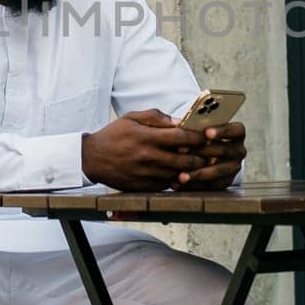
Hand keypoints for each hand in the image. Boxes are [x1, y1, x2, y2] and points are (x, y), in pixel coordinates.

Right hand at [81, 109, 213, 192]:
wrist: (92, 159)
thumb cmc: (114, 135)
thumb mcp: (131, 118)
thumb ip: (156, 117)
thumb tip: (180, 122)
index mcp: (146, 137)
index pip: (180, 137)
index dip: (198, 137)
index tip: (209, 135)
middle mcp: (147, 157)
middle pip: (184, 159)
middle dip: (201, 157)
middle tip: (212, 153)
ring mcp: (146, 174)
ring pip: (179, 174)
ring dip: (193, 171)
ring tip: (203, 165)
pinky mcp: (144, 187)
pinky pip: (167, 185)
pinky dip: (177, 180)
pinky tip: (184, 175)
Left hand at [167, 119, 245, 190]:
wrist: (210, 157)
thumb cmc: (203, 138)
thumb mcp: (203, 130)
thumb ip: (196, 128)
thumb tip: (179, 128)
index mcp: (237, 135)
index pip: (236, 130)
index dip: (223, 131)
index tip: (206, 133)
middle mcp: (238, 151)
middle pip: (224, 150)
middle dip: (201, 151)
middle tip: (181, 150)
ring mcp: (234, 168)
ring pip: (218, 171)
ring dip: (198, 174)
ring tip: (181, 175)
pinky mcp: (226, 182)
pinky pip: (211, 185)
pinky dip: (195, 185)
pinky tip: (180, 183)